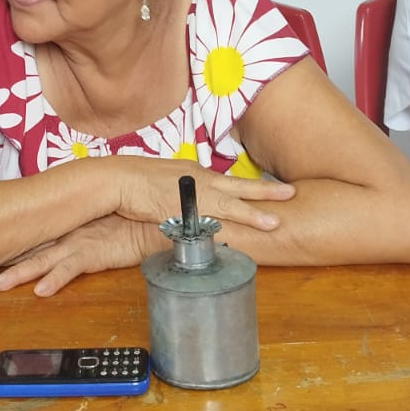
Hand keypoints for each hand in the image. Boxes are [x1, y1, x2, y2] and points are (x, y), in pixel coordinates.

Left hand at [0, 215, 158, 295]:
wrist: (165, 215)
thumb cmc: (142, 219)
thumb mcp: (112, 227)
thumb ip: (96, 232)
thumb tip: (82, 235)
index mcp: (74, 223)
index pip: (39, 231)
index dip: (17, 240)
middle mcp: (73, 231)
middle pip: (34, 245)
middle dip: (8, 256)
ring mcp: (83, 241)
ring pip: (44, 258)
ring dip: (21, 272)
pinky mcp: (96, 251)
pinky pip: (72, 267)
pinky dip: (55, 278)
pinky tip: (41, 290)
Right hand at [106, 156, 293, 231]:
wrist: (118, 179)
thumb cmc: (134, 180)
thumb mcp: (163, 180)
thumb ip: (178, 191)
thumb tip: (182, 202)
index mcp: (196, 172)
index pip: (228, 181)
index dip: (249, 187)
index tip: (268, 190)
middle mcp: (200, 179)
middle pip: (239, 186)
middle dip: (266, 192)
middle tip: (290, 193)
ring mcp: (195, 194)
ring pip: (233, 203)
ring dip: (255, 212)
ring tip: (276, 221)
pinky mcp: (186, 210)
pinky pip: (213, 222)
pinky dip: (230, 229)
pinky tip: (246, 238)